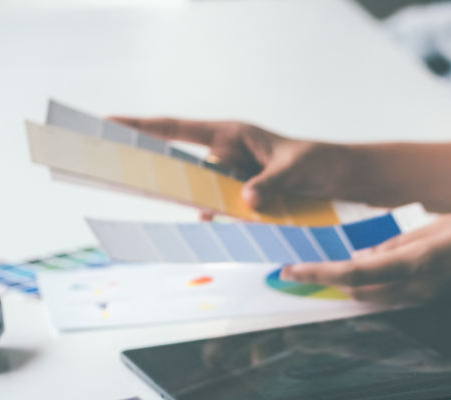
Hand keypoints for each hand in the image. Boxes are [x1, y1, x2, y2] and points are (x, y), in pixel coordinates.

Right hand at [108, 116, 350, 211]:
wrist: (340, 177)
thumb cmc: (318, 161)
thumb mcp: (294, 170)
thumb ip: (269, 184)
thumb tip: (246, 201)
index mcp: (232, 134)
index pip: (178, 128)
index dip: (143, 125)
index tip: (111, 122)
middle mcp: (227, 152)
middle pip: (181, 159)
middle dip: (155, 164)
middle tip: (121, 167)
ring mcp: (232, 174)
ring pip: (201, 189)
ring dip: (195, 200)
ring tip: (182, 208)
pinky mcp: (243, 194)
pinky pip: (220, 206)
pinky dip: (218, 217)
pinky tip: (218, 225)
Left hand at [281, 212, 450, 306]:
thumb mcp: (445, 225)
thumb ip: (402, 243)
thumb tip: (364, 259)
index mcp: (420, 264)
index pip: (357, 274)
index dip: (321, 275)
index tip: (291, 272)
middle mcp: (420, 289)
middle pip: (358, 292)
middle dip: (324, 285)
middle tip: (291, 273)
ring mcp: (428, 300)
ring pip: (373, 297)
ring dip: (343, 288)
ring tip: (314, 274)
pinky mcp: (436, 301)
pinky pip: (393, 297)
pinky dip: (369, 287)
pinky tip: (359, 275)